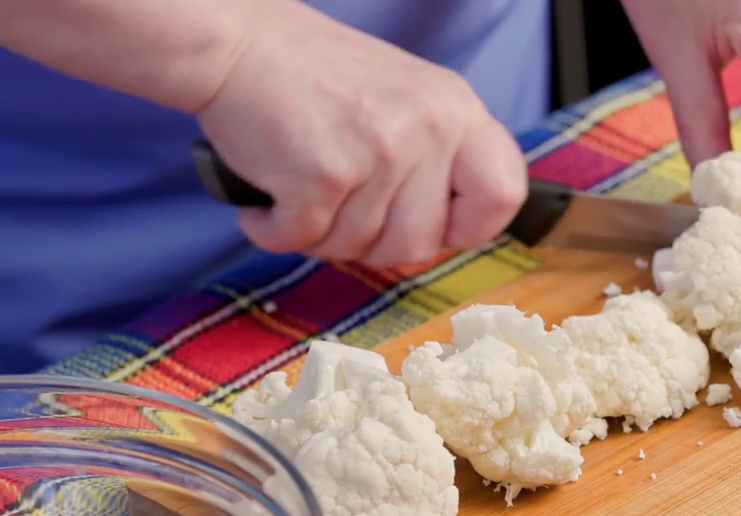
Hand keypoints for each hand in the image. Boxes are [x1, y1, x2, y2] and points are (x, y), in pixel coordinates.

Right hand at [196, 4, 527, 265]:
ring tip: (303, 187)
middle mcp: (426, 130)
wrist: (236, 43)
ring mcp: (377, 153)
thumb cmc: (315, 76)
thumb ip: (437, 157)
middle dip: (373, 242)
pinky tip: (269, 198)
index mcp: (455, 110)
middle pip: (419, 243)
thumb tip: (450, 232)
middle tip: (342, 207)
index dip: (471, 227)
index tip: (439, 226)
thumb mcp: (405, 98)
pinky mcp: (322, 176)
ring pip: (359, 248)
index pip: (503, 193)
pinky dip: (275, 230)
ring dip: (321, 233)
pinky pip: (304, 240)